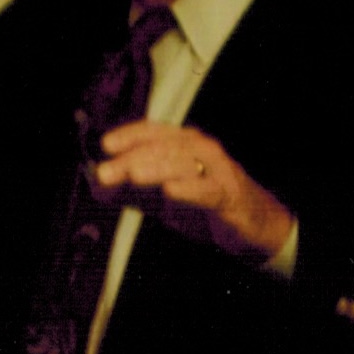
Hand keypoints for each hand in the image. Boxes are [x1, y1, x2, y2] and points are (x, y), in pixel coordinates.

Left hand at [93, 121, 295, 263]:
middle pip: (165, 147)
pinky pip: (208, 190)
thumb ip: (133, 191)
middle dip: (133, 158)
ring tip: (133, 175)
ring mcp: (217, 171)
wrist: (253, 221)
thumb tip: (100, 186)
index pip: (155, 132)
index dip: (130, 135)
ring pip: (185, 163)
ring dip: (157, 168)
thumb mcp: (165, 196)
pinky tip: (170, 191)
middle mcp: (201, 150)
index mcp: (185, 145)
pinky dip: (189, 189)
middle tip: (108, 172)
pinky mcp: (229, 195)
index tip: (106, 145)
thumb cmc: (207, 201)